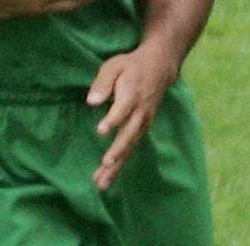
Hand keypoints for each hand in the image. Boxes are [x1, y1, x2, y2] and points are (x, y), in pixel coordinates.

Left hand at [87, 41, 177, 189]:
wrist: (159, 69)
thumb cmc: (130, 66)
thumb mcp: (114, 66)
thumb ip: (102, 83)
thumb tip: (91, 101)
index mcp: (132, 95)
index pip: (122, 110)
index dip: (113, 120)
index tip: (101, 130)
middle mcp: (140, 113)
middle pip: (128, 135)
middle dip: (117, 152)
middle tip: (104, 166)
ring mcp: (144, 123)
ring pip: (130, 147)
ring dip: (117, 166)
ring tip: (101, 182)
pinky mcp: (142, 129)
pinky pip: (132, 148)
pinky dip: (121, 162)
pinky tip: (108, 175)